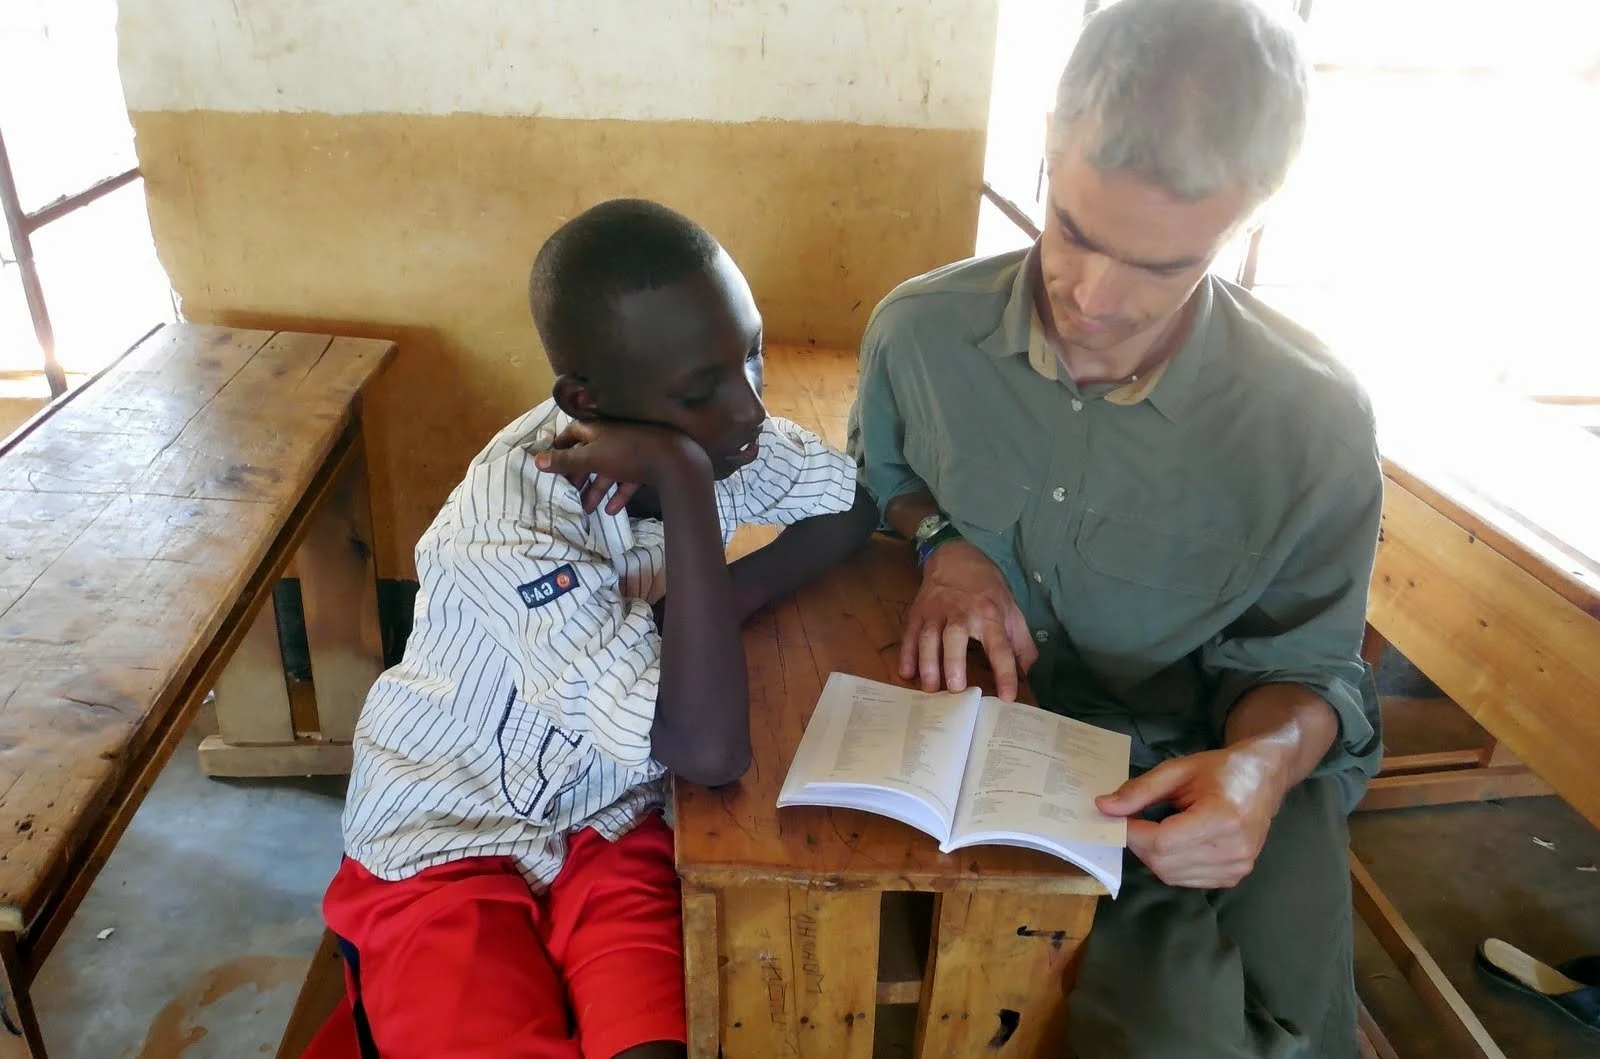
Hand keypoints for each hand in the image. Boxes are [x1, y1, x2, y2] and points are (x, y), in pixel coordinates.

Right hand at [533, 420, 707, 502]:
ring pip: (608, 470)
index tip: (551, 463)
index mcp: (597, 428)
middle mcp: (613, 436)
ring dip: (597, 490)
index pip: (572, 433)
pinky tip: (613, 511)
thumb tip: (536, 460)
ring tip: (588, 511)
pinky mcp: (646, 464)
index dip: (560, 447)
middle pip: (589, 455)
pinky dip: (620, 493)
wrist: (672, 458)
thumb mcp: (591, 458)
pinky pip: (628, 479)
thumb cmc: (626, 453)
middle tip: (569, 492)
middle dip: (579, 475)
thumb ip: (565, 461)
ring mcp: (631, 450)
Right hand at [899, 540, 1036, 699]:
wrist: (955, 557)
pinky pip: (910, 634)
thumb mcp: (1011, 609)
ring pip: (928, 637)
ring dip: (928, 663)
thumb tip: (1029, 671)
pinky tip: (906, 673)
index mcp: (989, 614)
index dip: (1005, 672)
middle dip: (954, 663)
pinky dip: (906, 654)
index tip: (1007, 697)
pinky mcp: (918, 612)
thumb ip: (1021, 642)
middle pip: (955, 638)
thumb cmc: (986, 588)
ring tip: (930, 688)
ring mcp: (936, 612)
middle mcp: (961, 612)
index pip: (1000, 647)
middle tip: (955, 690)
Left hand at [1096, 745, 1288, 888]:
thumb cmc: (1220, 770)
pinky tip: (1175, 842)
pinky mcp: (1235, 877)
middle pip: (1164, 862)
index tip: (1116, 818)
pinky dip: (1170, 864)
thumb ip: (1140, 790)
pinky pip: (1186, 880)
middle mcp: (1234, 849)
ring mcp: (1237, 867)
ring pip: (1171, 875)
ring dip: (1153, 855)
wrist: (1263, 779)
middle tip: (1133, 821)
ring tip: (1156, 828)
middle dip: (1139, 843)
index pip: (1162, 841)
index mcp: (1223, 818)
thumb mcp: (1178, 771)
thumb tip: (1104, 807)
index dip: (1132, 833)